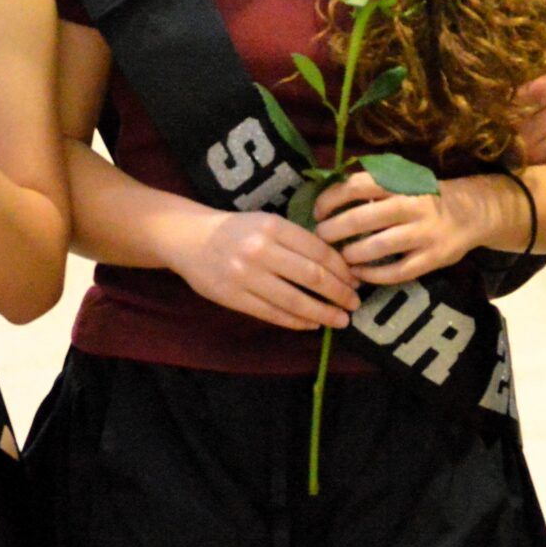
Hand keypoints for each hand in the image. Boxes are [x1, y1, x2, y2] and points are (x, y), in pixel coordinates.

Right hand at [170, 209, 359, 329]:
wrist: (189, 238)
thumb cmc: (236, 230)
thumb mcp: (267, 222)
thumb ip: (296, 241)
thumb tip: (339, 267)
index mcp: (273, 226)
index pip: (319, 251)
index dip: (342, 270)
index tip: (356, 281)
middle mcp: (260, 249)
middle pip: (312, 276)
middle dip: (339, 293)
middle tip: (355, 304)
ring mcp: (245, 275)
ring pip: (295, 300)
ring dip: (323, 313)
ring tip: (340, 320)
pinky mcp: (234, 297)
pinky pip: (273, 314)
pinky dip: (297, 321)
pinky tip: (312, 323)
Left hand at [314, 171, 494, 284]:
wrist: (472, 214)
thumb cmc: (425, 197)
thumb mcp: (404, 182)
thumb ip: (373, 186)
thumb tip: (326, 192)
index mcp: (401, 183)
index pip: (358, 186)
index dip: (332, 198)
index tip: (318, 211)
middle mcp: (412, 206)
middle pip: (364, 218)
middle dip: (335, 229)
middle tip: (321, 237)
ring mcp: (424, 234)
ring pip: (379, 247)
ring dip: (352, 254)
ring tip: (339, 258)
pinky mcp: (432, 259)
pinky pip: (397, 272)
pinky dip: (373, 275)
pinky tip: (359, 274)